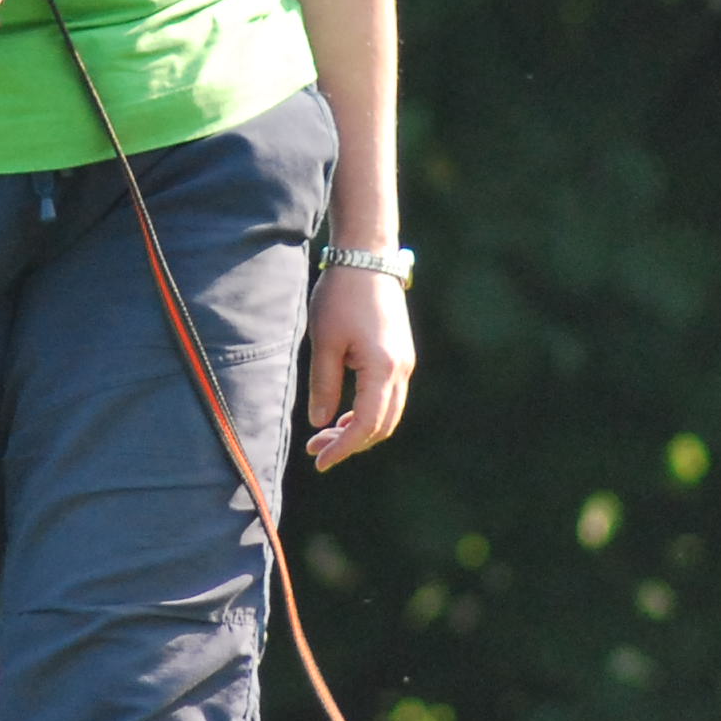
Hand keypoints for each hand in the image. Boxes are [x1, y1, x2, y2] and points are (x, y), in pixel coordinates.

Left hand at [304, 265, 414, 469]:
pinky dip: (367, 412)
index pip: (367, 425)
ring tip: (324, 434)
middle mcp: (401, 369)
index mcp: (383, 368)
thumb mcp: (324, 343)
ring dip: (359, 429)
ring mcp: (404, 362)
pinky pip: (388, 396)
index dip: (343, 448)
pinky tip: (342, 414)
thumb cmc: (341, 296)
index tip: (320, 462)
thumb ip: (323, 386)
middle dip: (350, 443)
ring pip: (387, 413)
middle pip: (382, 426)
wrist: (367, 258)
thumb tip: (320, 423)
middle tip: (315, 449)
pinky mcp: (400, 355)